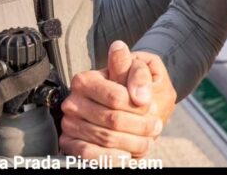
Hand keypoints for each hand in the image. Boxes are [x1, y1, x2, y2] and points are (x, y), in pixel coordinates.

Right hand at [60, 41, 170, 160]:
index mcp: (85, 80)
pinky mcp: (70, 144)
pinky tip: (128, 156)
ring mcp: (70, 124)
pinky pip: (91, 156)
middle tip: (156, 126)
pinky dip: (112, 158)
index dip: (139, 106)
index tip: (153, 108)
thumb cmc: (128, 83)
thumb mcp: (138, 69)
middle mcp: (73, 102)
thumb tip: (139, 93)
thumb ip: (138, 74)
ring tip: (148, 140)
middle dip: (140, 127)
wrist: (119, 102)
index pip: (116, 97)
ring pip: (106, 139)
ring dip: (132, 144)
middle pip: (112, 120)